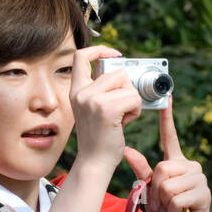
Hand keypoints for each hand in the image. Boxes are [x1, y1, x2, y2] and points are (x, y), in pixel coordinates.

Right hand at [69, 44, 141, 173]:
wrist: (95, 162)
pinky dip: (136, 111)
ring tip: (122, 118)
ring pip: (128, 85)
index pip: (81, 56)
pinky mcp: (106, 109)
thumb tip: (125, 73)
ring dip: (133, 101)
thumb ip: (103, 90)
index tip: (115, 54)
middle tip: (121, 109)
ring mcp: (92, 100)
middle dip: (128, 89)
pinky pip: (134, 98)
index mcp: (76, 90)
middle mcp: (81, 92)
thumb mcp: (95, 108)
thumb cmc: (100, 138)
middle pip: (117, 72)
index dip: (100, 50)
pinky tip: (125, 123)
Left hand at [122, 100, 210, 211]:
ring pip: (169, 184)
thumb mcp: (148, 190)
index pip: (170, 136)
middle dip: (157, 189)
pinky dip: (173, 210)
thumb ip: (141, 170)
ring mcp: (199, 179)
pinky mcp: (204, 194)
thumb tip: (127, 150)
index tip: (166, 97)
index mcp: (176, 162)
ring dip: (164, 202)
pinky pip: (177, 197)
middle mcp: (190, 166)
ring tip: (172, 208)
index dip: (167, 118)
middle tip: (162, 202)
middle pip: (162, 168)